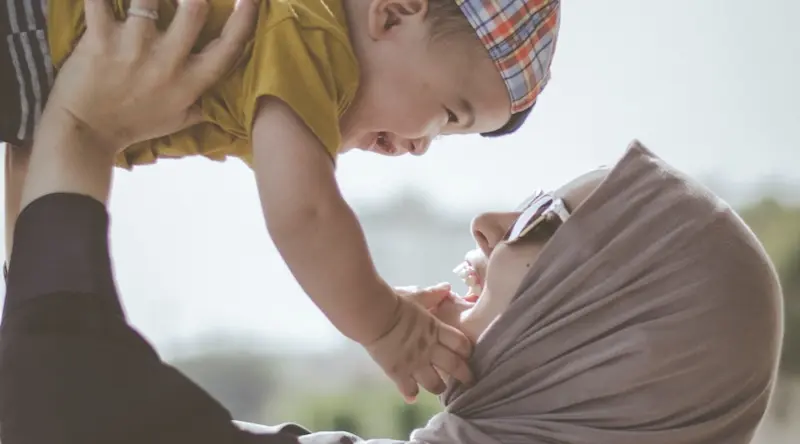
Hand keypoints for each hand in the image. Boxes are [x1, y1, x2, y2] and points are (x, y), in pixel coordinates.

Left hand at [46, 0, 257, 150]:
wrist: (87, 133)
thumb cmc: (135, 124)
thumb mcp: (179, 120)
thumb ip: (206, 104)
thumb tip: (231, 97)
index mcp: (190, 82)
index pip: (228, 49)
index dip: (244, 20)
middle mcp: (167, 63)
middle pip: (194, 11)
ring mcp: (133, 49)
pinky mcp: (99, 40)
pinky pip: (99, 1)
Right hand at [365, 284, 473, 402]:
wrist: (373, 315)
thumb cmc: (394, 302)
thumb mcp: (415, 296)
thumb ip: (432, 294)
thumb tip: (447, 287)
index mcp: (436, 330)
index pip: (460, 343)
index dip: (467, 350)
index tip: (469, 354)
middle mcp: (429, 349)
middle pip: (454, 366)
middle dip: (464, 375)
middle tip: (470, 381)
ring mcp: (415, 363)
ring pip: (434, 383)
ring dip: (439, 387)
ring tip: (440, 388)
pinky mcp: (398, 372)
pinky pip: (408, 389)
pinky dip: (411, 394)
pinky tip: (412, 398)